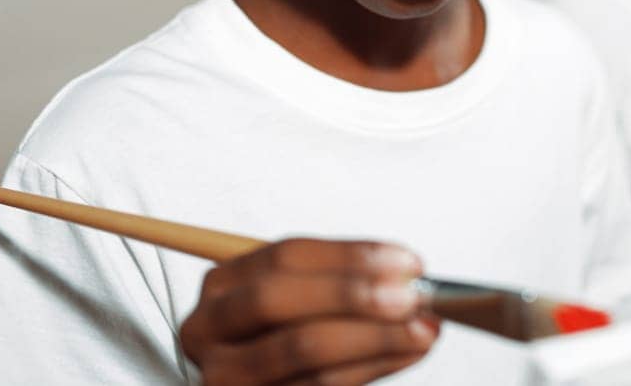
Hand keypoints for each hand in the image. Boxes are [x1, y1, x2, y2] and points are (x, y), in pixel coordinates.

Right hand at [180, 238, 440, 385]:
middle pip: (276, 299)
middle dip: (350, 294)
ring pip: (298, 349)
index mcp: (222, 286)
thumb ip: (342, 285)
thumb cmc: (287, 341)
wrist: (267, 385)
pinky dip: (369, 368)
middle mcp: (208, 329)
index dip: (349, 257)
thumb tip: (407, 273)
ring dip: (373, 338)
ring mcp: (223, 375)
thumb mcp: (302, 303)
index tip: (406, 262)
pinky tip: (403, 355)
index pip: (285, 256)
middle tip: (409, 297)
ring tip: (421, 330)